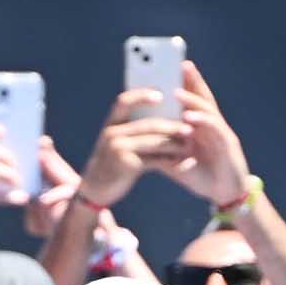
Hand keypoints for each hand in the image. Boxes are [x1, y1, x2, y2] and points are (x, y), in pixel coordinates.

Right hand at [75, 89, 191, 207]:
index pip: (124, 102)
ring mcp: (118, 149)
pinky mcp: (126, 165)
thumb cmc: (111, 163)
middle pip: (149, 125)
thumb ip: (131, 130)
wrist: (94, 190)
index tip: (160, 94)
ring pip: (155, 142)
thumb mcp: (115, 143)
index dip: (141, 95)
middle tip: (191, 129)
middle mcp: (112, 134)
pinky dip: (170, 161)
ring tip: (189, 146)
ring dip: (176, 144)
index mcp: (111, 124)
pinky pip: (155, 160)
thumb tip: (163, 116)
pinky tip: (180, 162)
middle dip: (172, 127)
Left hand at [166, 61, 252, 208]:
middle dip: (193, 80)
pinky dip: (202, 121)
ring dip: (192, 100)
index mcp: (200, 127)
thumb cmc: (201, 176)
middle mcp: (212, 125)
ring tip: (176, 93)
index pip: (192, 101)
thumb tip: (140, 146)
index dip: (185, 84)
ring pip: (208, 110)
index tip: (172, 69)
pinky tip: (189, 116)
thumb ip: (161, 151)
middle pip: (203, 97)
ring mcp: (221, 132)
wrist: (224, 193)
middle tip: (181, 64)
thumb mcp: (176, 162)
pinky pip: (215, 129)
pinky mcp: (228, 144)